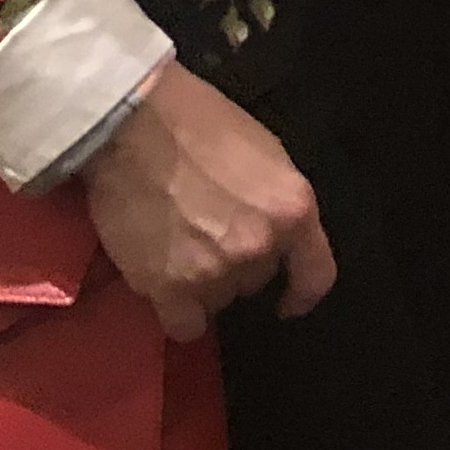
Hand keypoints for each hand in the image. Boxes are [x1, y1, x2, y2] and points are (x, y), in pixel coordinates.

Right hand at [80, 61, 333, 341]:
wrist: (133, 124)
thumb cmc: (197, 123)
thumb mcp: (264, 155)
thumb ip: (274, 203)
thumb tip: (272, 233)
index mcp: (293, 209)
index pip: (316, 274)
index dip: (302, 293)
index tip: (287, 301)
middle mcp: (261, 246)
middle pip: (256, 281)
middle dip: (236, 265)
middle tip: (205, 235)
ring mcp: (216, 271)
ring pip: (218, 300)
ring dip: (202, 284)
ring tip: (175, 248)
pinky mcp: (170, 289)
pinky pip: (184, 326)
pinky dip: (175, 311)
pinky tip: (163, 285)